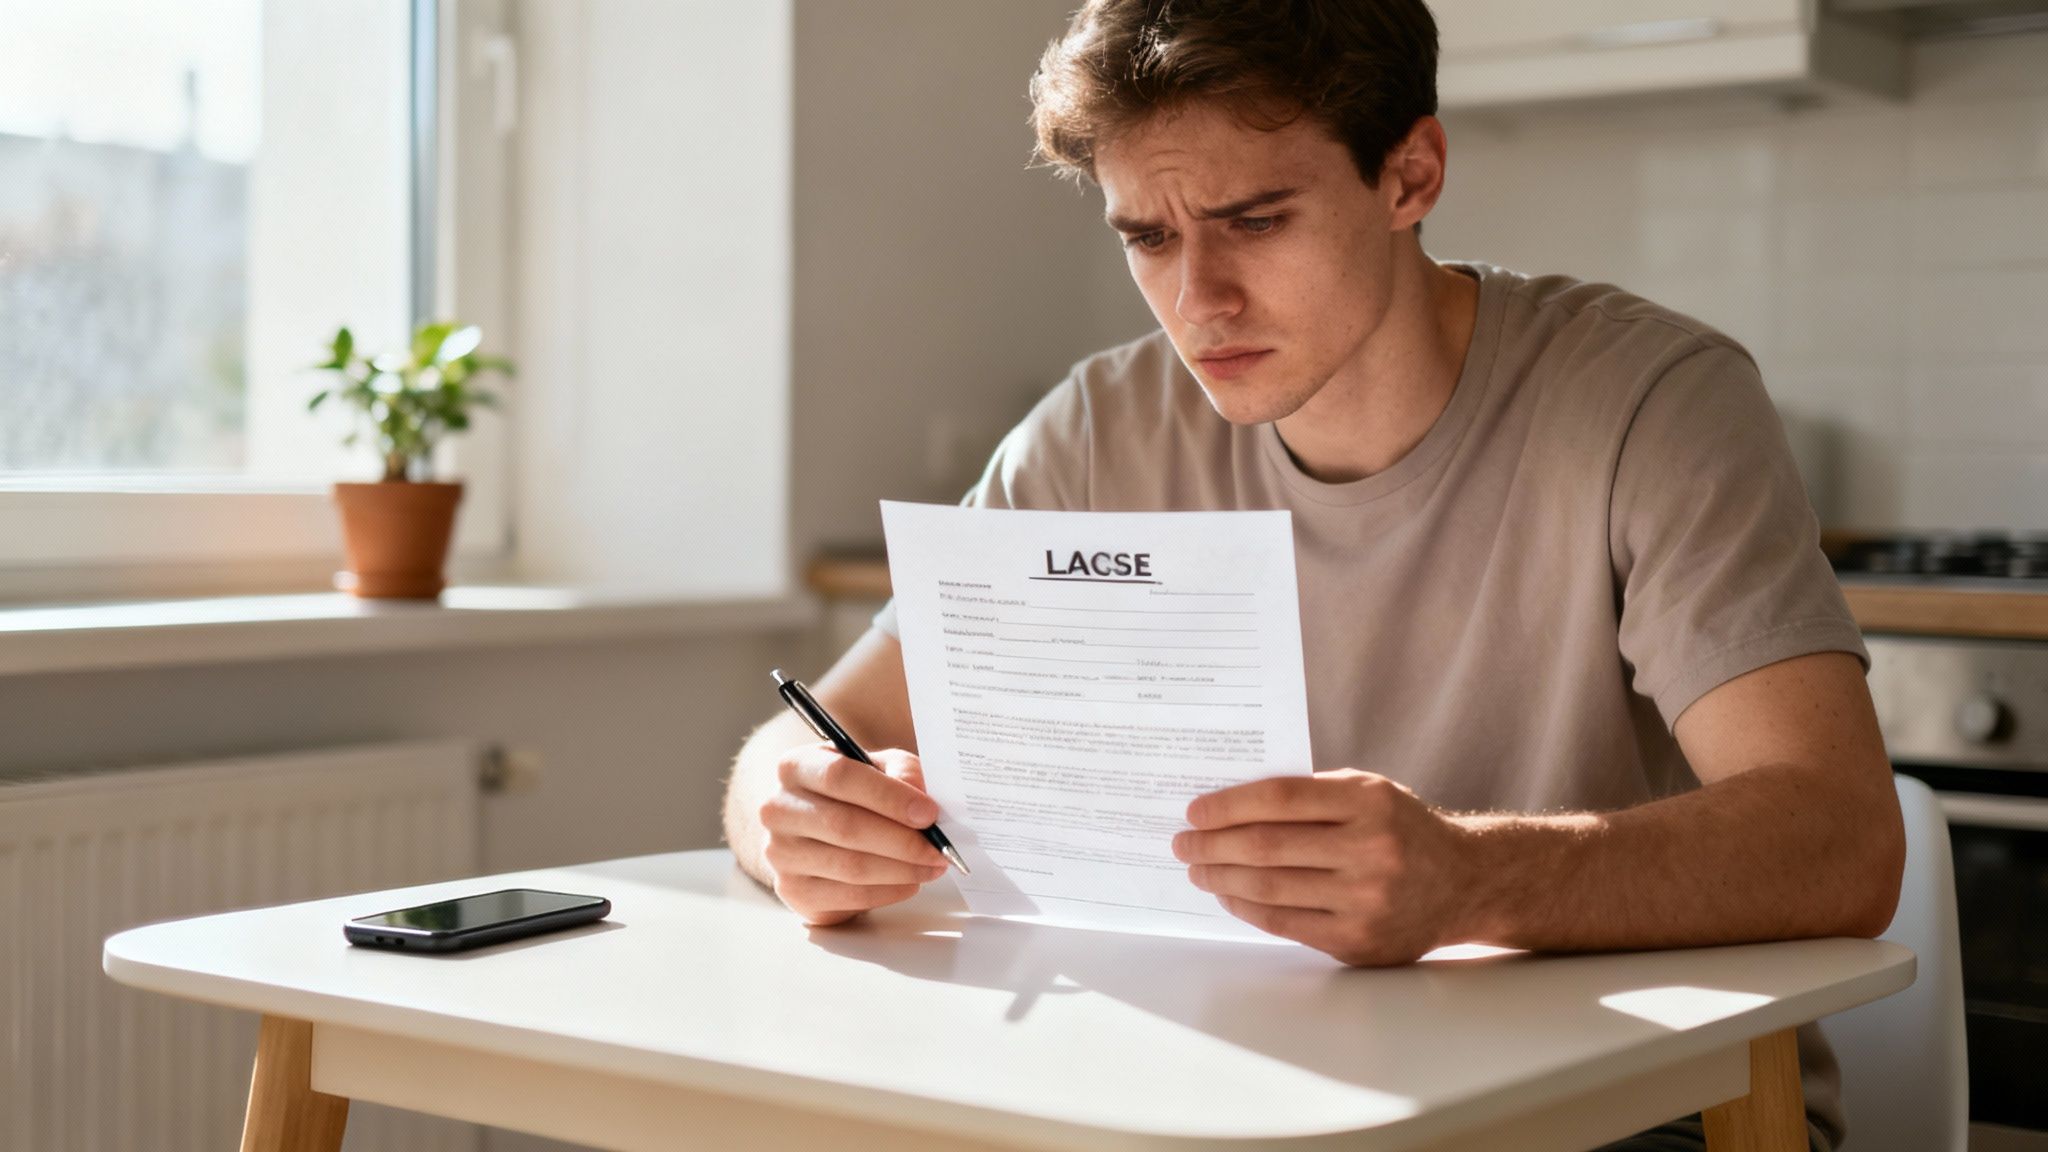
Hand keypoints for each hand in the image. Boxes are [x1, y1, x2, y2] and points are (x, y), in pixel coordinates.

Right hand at [756, 743, 951, 925]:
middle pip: (844, 826)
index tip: (929, 812)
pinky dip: (889, 891)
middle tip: (939, 847)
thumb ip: (902, 772)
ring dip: (902, 869)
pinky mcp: (794, 892)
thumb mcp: (878, 767)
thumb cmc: (854, 792)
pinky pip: (850, 896)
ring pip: (850, 866)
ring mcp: (780, 854)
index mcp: (795, 767)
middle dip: (902, 840)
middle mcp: (778, 809)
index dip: (889, 796)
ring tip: (933, 864)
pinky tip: (911, 881)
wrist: (818, 829)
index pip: (839, 777)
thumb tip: (922, 797)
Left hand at [1173, 769, 1476, 965]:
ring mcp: (1366, 900)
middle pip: (1266, 846)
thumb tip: (1229, 807)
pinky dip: (1247, 908)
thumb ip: (1310, 795)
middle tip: (1183, 843)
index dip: (1228, 806)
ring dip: (1221, 879)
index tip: (1194, 811)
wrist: (1465, 883)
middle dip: (1213, 845)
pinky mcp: (1358, 941)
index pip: (1279, 800)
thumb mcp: (1368, 792)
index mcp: (1369, 801)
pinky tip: (1229, 895)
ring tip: (1198, 869)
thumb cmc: (1401, 829)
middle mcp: (1370, 850)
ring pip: (1270, 888)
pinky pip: (1285, 924)